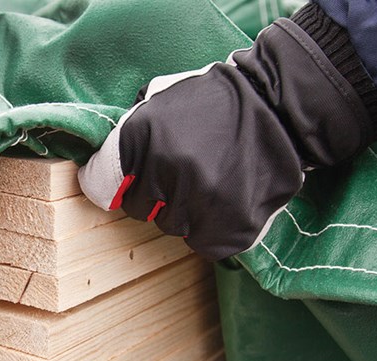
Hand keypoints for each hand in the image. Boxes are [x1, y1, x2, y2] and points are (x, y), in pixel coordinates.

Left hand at [79, 16, 376, 259]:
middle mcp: (165, 169)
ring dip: (186, 211)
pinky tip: (226, 202)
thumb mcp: (160, 101)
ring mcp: (198, 200)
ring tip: (211, 181)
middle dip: (157, 195)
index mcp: (140, 137)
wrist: (278, 107)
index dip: (113, 185)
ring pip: (171, 226)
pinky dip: (212, 229)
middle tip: (185, 173)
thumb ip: (129, 134)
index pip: (100, 185)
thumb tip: (98, 172)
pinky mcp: (228, 227)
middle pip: (139, 208)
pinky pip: (203, 243)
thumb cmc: (214, 102)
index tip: (122, 185)